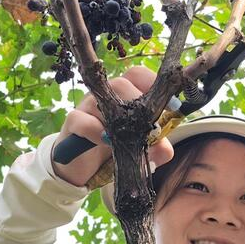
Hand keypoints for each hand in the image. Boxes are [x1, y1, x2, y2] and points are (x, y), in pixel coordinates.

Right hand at [52, 65, 174, 187]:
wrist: (82, 168)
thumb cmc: (114, 149)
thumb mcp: (139, 149)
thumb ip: (155, 148)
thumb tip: (165, 148)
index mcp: (124, 94)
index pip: (138, 75)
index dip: (153, 83)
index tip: (171, 105)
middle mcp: (105, 94)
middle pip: (120, 83)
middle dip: (138, 104)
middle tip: (150, 128)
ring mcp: (87, 105)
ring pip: (101, 99)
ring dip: (118, 120)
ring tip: (129, 138)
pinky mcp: (73, 122)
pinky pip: (83, 121)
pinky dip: (97, 131)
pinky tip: (106, 142)